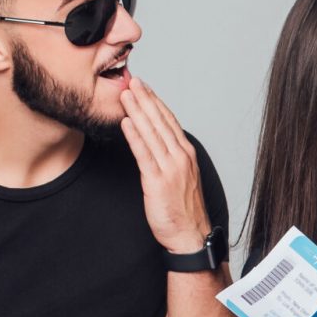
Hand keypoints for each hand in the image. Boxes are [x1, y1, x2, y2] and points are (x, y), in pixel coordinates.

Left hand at [120, 76, 212, 253]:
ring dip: (137, 111)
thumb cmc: (184, 211)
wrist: (190, 235)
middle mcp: (181, 157)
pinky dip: (135, 136)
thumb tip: (157, 144)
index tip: (144, 87)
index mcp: (186, 154)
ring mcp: (171, 168)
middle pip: (160, 122)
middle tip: (132, 81)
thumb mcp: (181, 178)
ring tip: (125, 94)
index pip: (169, 121)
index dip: (155, 102)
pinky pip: (144, 154)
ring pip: (152, 133)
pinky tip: (126, 123)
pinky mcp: (158, 181)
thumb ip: (170, 159)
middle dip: (145, 99)